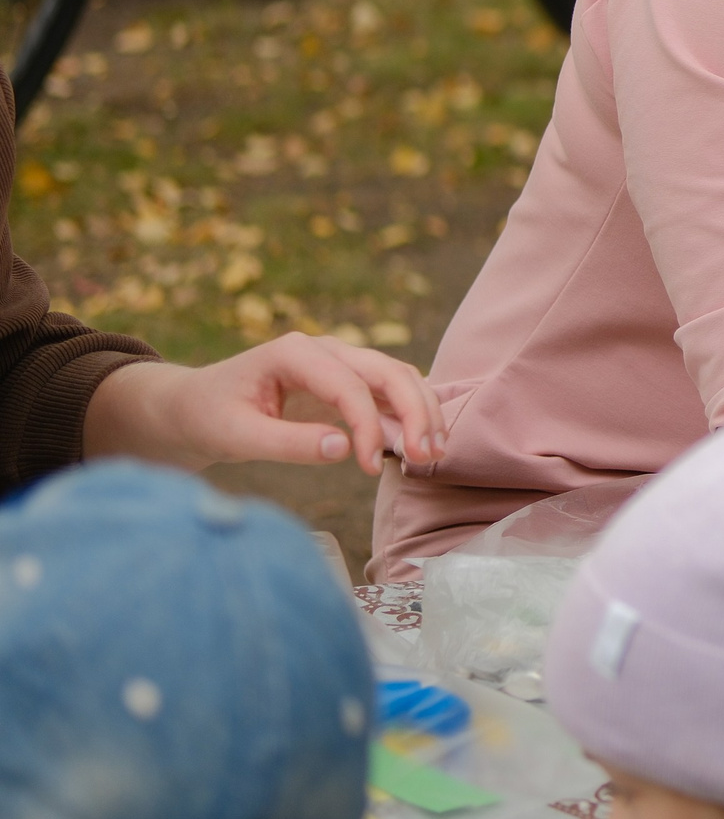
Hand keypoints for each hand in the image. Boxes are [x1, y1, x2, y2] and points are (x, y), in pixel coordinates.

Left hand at [82, 333, 445, 475]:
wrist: (195, 406)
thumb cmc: (208, 417)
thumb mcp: (235, 435)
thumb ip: (287, 443)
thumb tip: (343, 449)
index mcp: (294, 352)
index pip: (350, 385)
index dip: (367, 426)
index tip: (367, 468)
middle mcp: (326, 350)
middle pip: (389, 371)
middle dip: (415, 412)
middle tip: (426, 456)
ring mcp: (341, 363)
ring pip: (399, 377)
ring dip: (423, 412)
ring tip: (434, 453)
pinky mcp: (348, 383)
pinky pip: (390, 392)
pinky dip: (412, 415)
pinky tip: (423, 444)